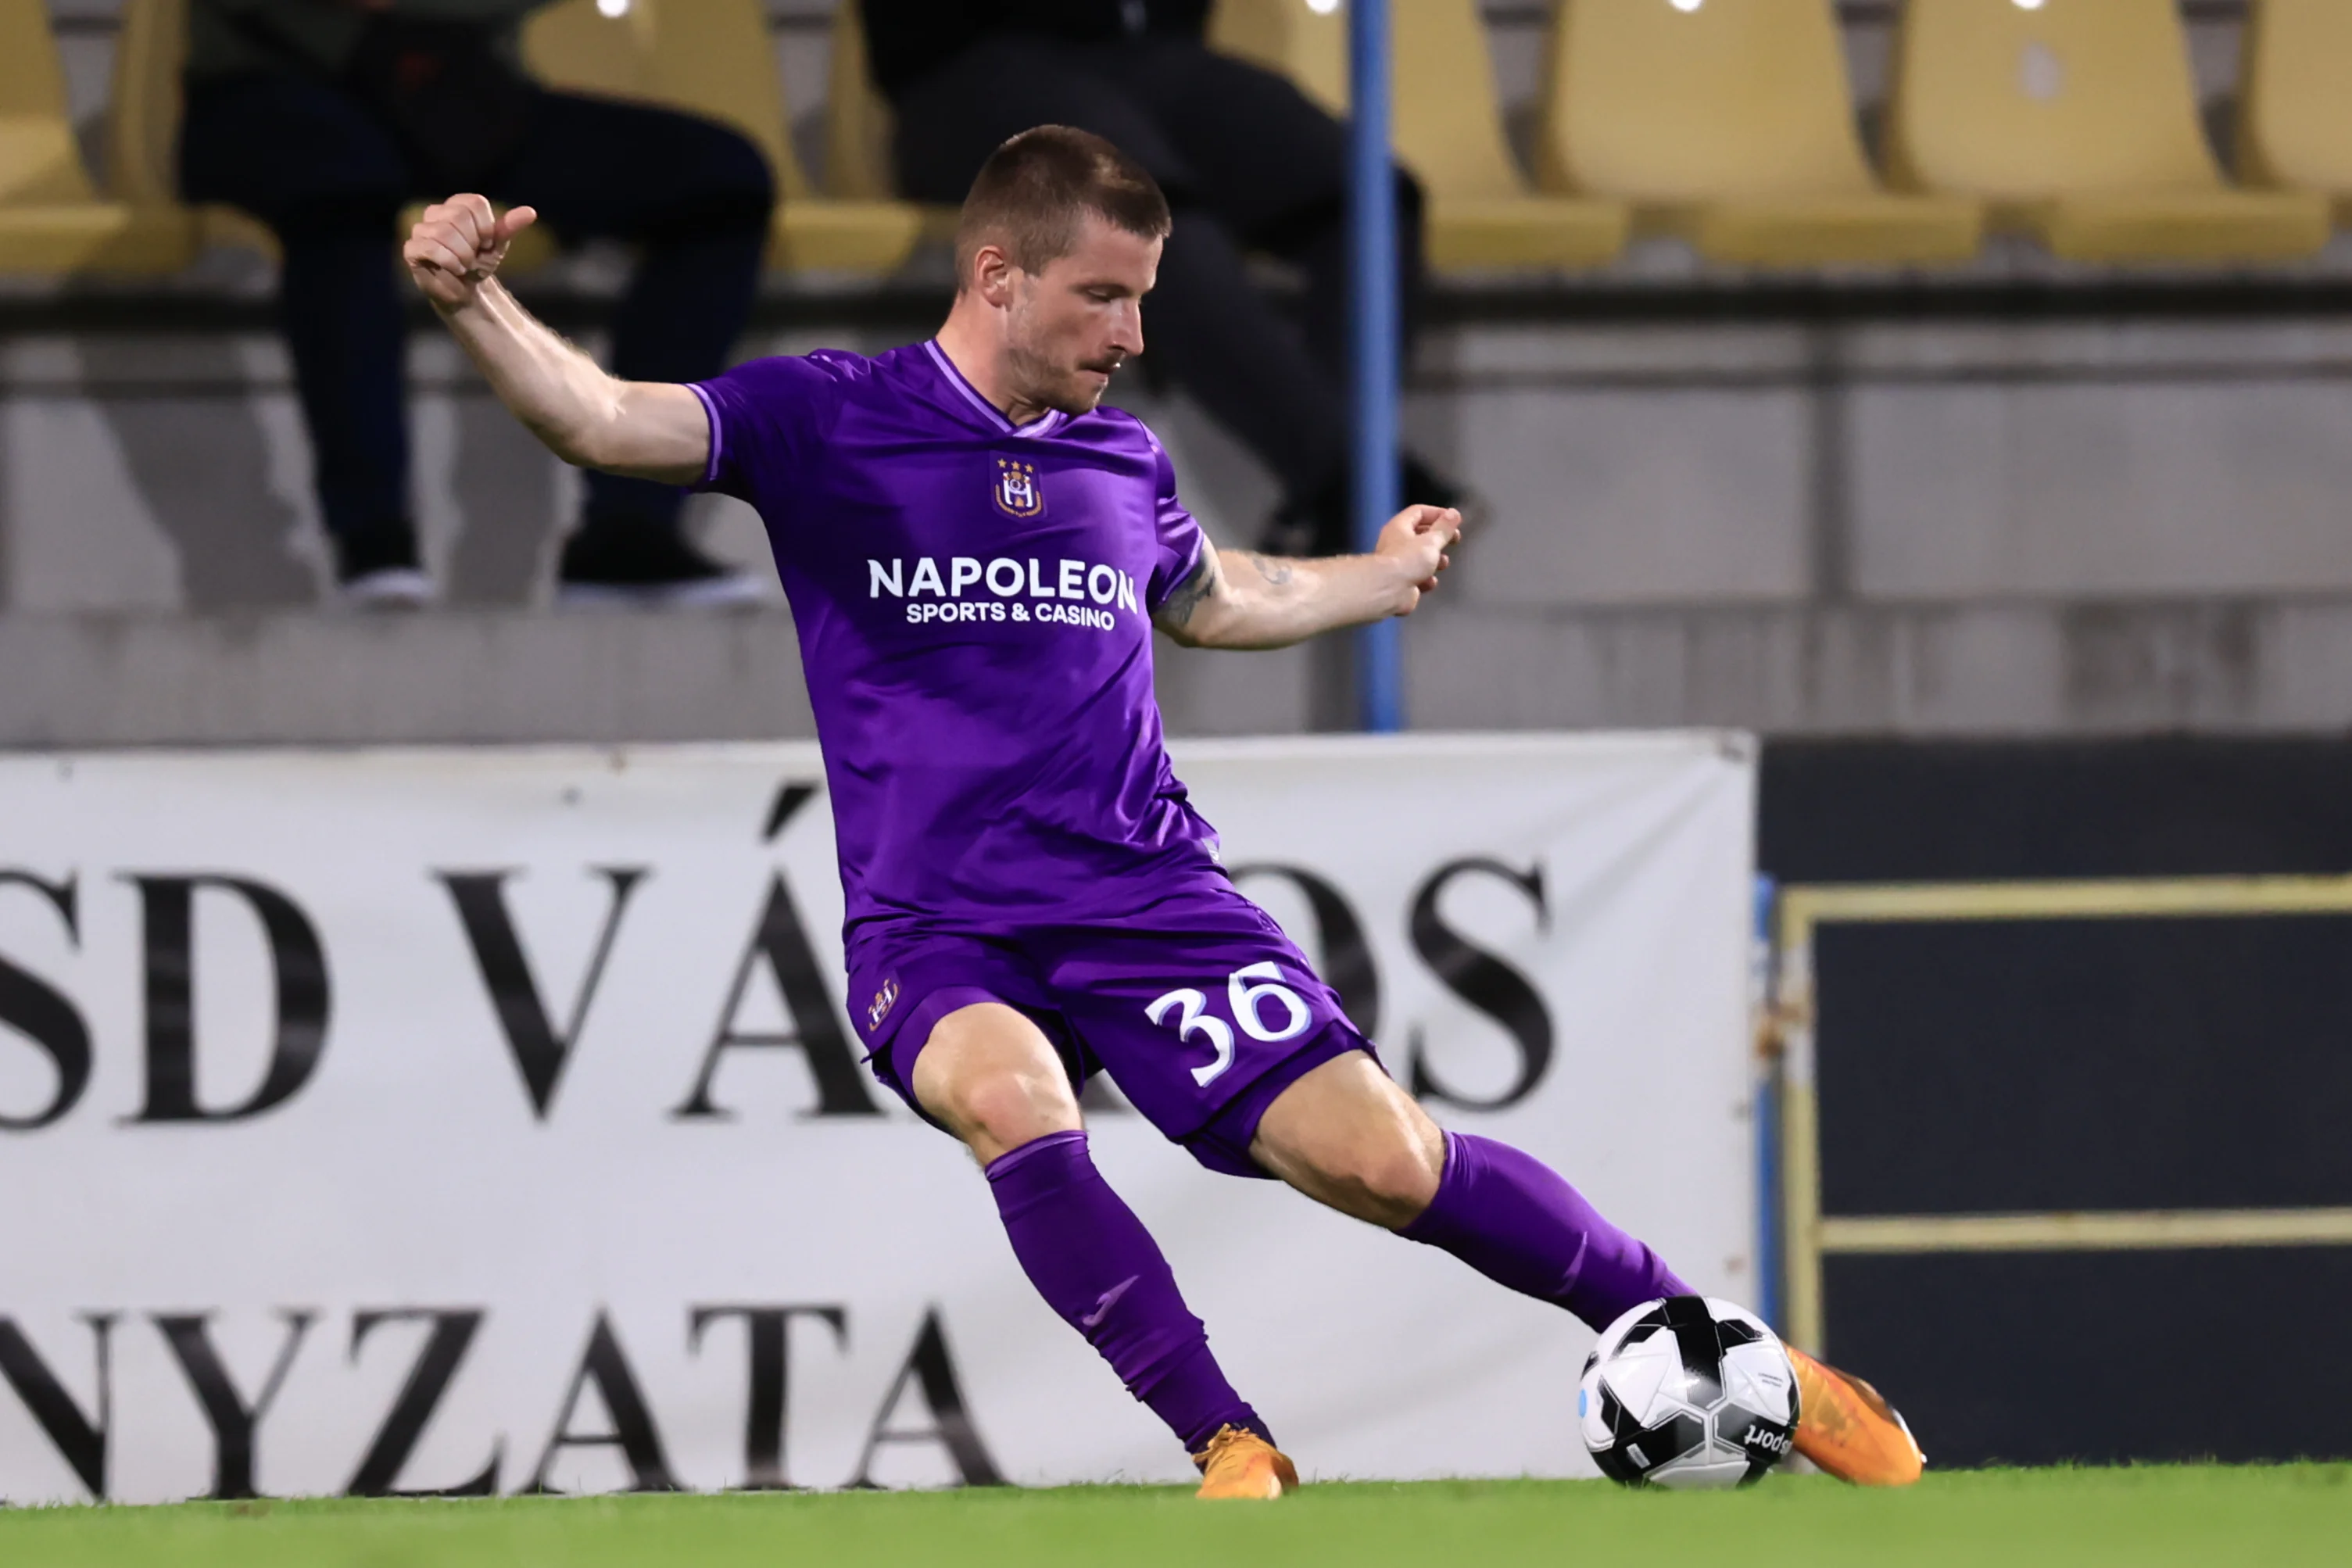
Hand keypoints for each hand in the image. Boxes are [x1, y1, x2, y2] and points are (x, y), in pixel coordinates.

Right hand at [404, 195, 537, 310]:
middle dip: (473, 243)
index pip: (475, 203)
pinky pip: (431, 247)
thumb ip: (509, 227)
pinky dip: (449, 261)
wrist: (466, 290)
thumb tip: (530, 212)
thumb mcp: (496, 245)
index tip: (487, 243)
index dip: (487, 227)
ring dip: (462, 255)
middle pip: (459, 216)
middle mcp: (435, 212)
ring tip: (464, 265)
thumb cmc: (479, 263)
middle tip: (473, 257)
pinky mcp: (412, 249)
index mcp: (456, 205)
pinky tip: (455, 269)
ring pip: (444, 232)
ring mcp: (420, 230)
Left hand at [1373, 503, 1462, 614]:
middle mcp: (1395, 542)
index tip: (1454, 520)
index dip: (1438, 513)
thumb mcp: (1431, 541)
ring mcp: (1397, 563)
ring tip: (1442, 563)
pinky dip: (1426, 579)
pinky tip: (1429, 582)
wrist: (1388, 591)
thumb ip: (1444, 528)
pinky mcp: (1400, 581)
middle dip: (1439, 538)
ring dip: (1435, 560)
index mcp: (1399, 526)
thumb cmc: (1407, 561)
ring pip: (1421, 557)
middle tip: (1454, 540)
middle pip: (1421, 534)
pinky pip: (1417, 576)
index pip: (1418, 512)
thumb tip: (1454, 513)